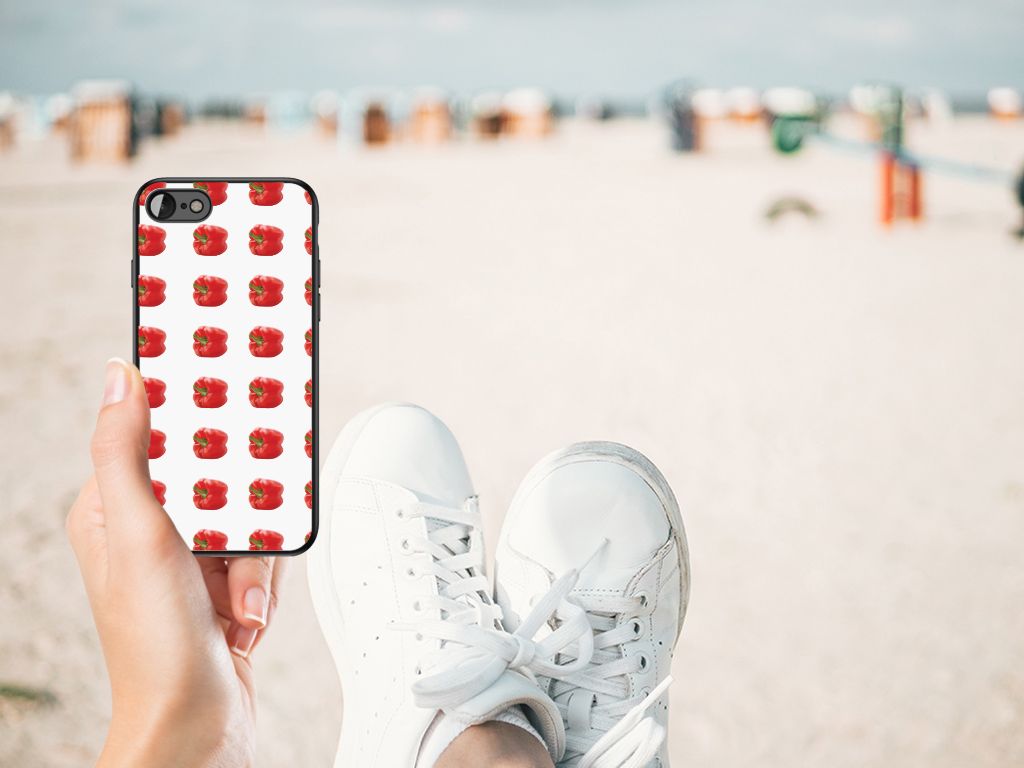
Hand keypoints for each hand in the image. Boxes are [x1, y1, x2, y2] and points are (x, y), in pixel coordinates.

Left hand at [66, 359, 285, 766]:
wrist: (196, 726)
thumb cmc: (156, 648)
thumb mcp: (139, 535)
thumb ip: (126, 452)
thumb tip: (120, 377)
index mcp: (112, 508)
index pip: (158, 434)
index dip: (196, 417)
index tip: (227, 396)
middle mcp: (150, 529)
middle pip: (218, 476)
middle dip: (240, 518)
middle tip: (235, 541)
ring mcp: (189, 559)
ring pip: (249, 516)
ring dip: (254, 563)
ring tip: (235, 602)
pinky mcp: (222, 583)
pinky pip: (262, 554)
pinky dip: (263, 584)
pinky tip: (243, 616)